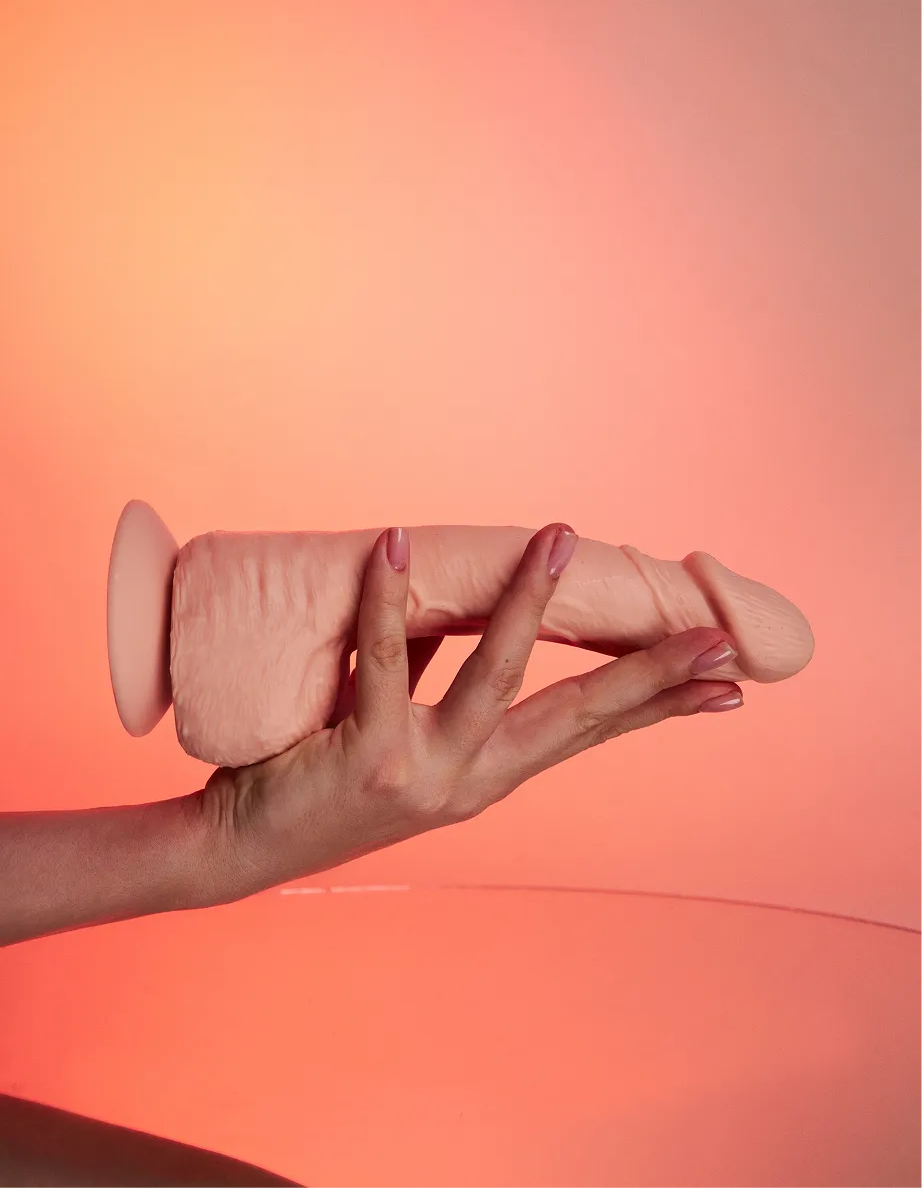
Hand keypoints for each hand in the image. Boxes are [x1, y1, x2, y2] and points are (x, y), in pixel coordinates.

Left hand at [199, 524, 743, 900]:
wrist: (240, 851)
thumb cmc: (323, 781)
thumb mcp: (402, 739)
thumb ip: (436, 681)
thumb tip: (463, 605)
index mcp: (489, 774)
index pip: (592, 730)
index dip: (661, 702)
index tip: (727, 678)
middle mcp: (472, 781)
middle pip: (578, 716)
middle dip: (651, 672)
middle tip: (715, 635)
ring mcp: (425, 773)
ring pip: (494, 677)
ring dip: (530, 604)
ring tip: (559, 539)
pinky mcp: (369, 758)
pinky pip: (385, 661)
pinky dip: (390, 598)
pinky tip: (397, 545)